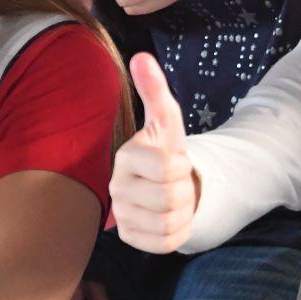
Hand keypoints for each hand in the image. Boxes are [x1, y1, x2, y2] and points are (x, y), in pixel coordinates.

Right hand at [109, 54, 196, 253]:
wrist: (167, 185)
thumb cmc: (167, 149)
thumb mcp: (167, 120)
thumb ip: (155, 90)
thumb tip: (141, 56)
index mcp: (126, 157)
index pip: (167, 168)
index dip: (182, 166)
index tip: (175, 161)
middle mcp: (116, 187)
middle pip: (170, 198)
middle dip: (185, 191)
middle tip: (178, 183)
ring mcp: (122, 215)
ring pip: (169, 223)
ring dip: (183, 212)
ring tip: (174, 199)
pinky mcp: (130, 238)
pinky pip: (166, 243)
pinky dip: (178, 233)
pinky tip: (171, 217)